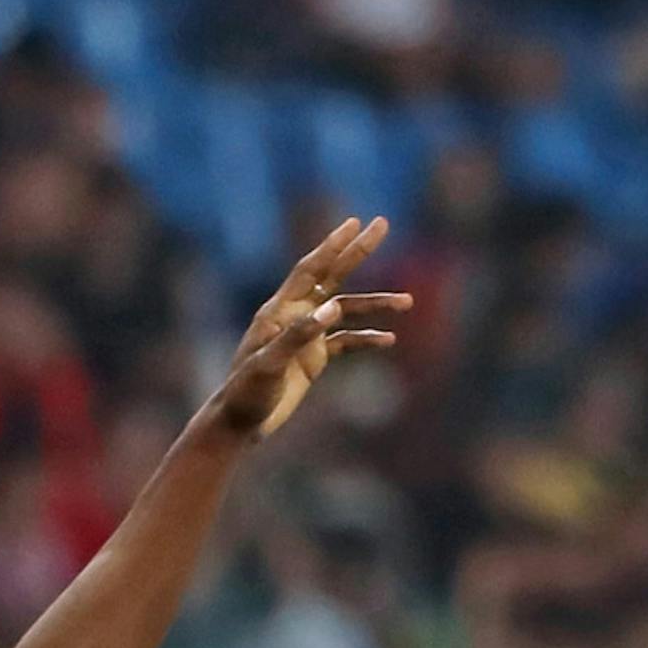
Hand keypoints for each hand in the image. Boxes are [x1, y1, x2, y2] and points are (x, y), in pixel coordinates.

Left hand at [216, 216, 409, 440]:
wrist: (240, 424)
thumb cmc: (246, 392)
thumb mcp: (269, 364)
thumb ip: (299, 335)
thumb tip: (334, 307)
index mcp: (279, 311)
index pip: (311, 270)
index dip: (333, 246)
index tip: (355, 224)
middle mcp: (295, 316)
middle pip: (332, 277)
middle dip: (358, 252)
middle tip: (383, 225)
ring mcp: (306, 336)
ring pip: (347, 310)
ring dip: (375, 304)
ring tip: (407, 301)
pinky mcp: (313, 358)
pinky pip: (346, 342)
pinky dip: (367, 338)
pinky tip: (389, 339)